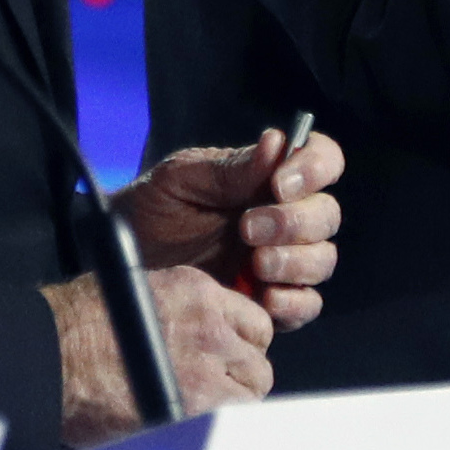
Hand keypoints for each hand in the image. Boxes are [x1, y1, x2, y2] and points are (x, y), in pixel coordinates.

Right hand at [47, 263, 276, 444]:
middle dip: (240, 380)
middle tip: (214, 393)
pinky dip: (218, 428)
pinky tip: (195, 429)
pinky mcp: (194, 405)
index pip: (253, 324)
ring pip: (252, 394)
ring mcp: (206, 368)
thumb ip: (176, 315)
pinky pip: (232, 422)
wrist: (46, 354)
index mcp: (197, 293)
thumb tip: (188, 338)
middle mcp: (211, 326)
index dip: (240, 348)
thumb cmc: (71, 327)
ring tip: (202, 414)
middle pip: (257, 362)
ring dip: (233, 405)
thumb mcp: (135, 296)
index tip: (226, 362)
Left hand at [116, 126, 347, 330]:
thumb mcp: (180, 180)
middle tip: (248, 228)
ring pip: (322, 259)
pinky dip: (295, 302)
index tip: (280, 183)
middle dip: (295, 222)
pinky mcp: (272, 300)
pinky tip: (264, 298)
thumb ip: (230, 168)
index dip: (315, 167)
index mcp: (269, 178)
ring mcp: (281, 260)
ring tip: (255, 263)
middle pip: (326, 214)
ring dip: (297, 261)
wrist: (124, 260)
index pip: (321, 160)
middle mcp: (284, 217)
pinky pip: (307, 304)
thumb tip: (277, 144)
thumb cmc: (151, 209)